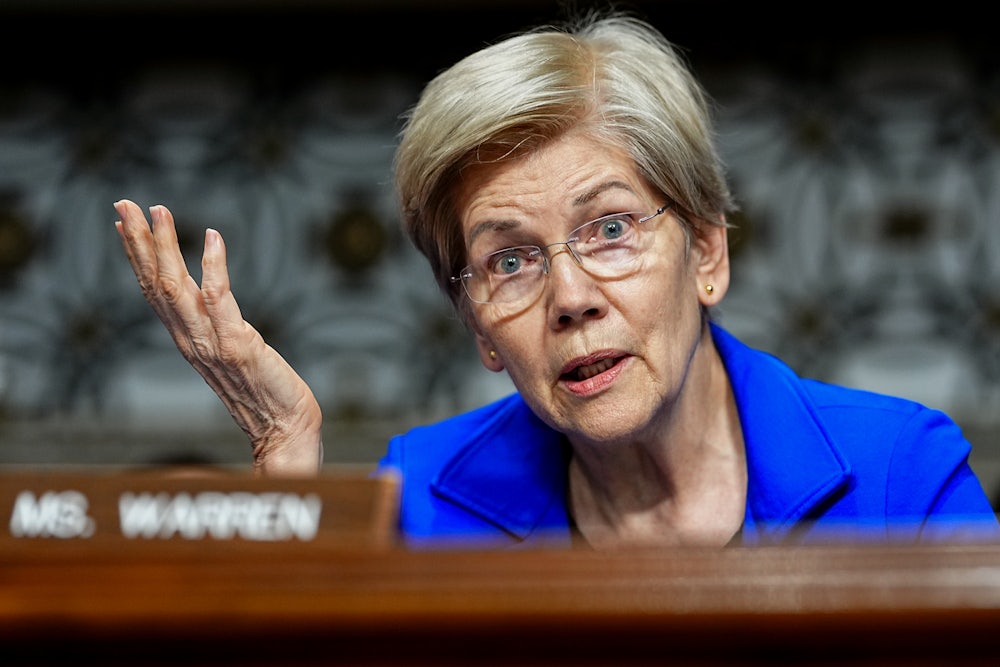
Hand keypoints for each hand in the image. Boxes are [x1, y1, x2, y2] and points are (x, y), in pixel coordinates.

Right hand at [114, 199, 322, 475]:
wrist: (286, 430)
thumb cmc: (266, 394)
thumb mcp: (231, 353)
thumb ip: (214, 327)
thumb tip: (208, 296)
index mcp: (187, 341)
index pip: (154, 292)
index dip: (138, 256)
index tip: (125, 222)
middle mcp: (191, 341)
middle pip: (156, 284)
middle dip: (140, 242)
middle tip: (125, 202)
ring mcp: (212, 343)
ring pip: (177, 287)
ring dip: (165, 247)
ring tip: (158, 210)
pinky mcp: (238, 345)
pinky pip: (220, 299)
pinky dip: (214, 266)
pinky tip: (213, 237)